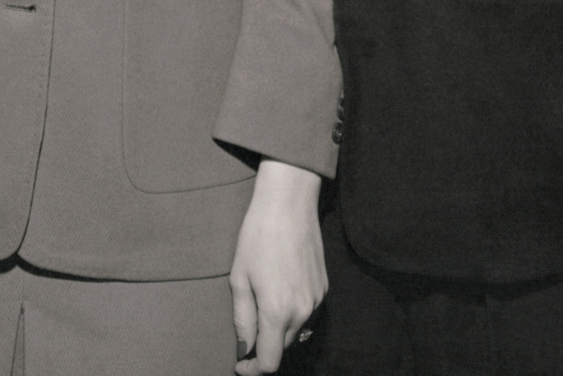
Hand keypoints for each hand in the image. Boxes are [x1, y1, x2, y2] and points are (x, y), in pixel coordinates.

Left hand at [230, 159, 325, 373]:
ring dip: (277, 328)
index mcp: (278, 312)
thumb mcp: (239, 279)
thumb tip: (244, 349)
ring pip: (295, 331)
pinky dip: (291, 312)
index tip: (240, 363)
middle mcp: (302, 311)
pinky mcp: (323, 288)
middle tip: (246, 328)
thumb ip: (242, 320)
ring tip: (261, 300)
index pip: (270, 362)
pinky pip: (305, 313)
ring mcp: (316, 300)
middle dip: (263, 345)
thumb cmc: (257, 236)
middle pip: (282, 347)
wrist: (289, 204)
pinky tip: (278, 288)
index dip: (253, 368)